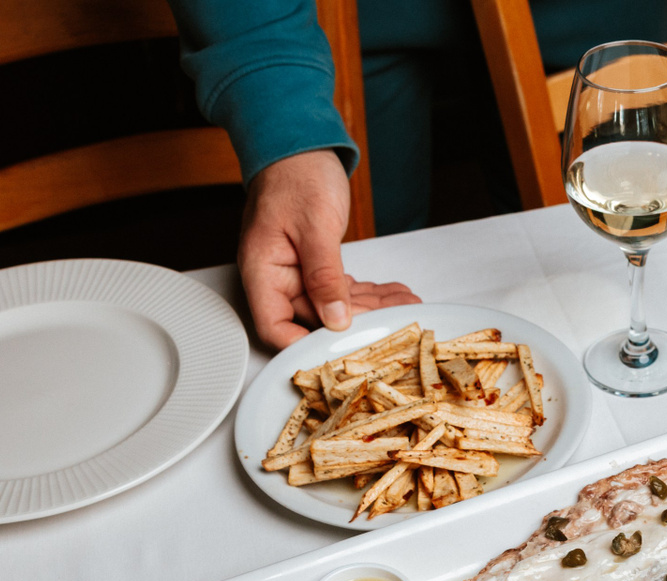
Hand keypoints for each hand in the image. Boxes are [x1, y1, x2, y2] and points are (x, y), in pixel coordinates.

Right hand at [238, 149, 420, 349]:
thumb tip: (334, 318)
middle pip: (312, 319)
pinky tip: (393, 294)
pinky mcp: (315, 265)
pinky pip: (341, 289)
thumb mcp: (315, 225)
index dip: (305, 344)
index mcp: (262, 270)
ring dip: (370, 308)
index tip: (342, 350)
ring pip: (334, 306)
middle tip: (394, 321)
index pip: (275, 327)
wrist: (301, 144)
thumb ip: (324, 276)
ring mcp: (296, 271)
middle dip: (356, 323)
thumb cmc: (297, 172)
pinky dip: (368, 292)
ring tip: (404, 306)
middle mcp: (276, 276)